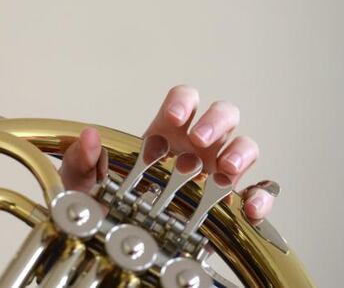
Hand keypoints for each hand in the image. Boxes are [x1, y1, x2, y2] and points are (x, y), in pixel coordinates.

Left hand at [59, 85, 274, 221]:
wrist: (120, 243)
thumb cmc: (108, 205)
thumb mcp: (85, 184)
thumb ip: (82, 161)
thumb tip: (89, 138)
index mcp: (166, 133)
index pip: (184, 100)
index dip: (183, 102)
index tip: (174, 119)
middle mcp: (197, 147)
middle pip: (223, 115)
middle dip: (215, 121)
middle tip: (199, 139)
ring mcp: (217, 172)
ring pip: (244, 146)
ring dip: (239, 152)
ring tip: (224, 169)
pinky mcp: (231, 203)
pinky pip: (259, 191)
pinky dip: (261, 196)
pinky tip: (250, 207)